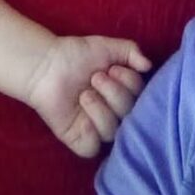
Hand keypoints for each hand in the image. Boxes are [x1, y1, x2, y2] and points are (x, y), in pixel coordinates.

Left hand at [26, 34, 151, 157]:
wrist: (47, 64)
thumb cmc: (77, 55)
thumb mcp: (109, 47)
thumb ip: (132, 51)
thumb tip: (148, 66)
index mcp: (124, 93)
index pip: (141, 97)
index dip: (130, 83)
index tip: (112, 68)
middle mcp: (114, 113)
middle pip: (129, 114)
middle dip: (114, 93)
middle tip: (95, 78)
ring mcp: (96, 128)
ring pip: (112, 131)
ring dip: (100, 109)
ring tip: (84, 94)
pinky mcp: (78, 139)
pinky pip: (92, 147)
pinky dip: (90, 133)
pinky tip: (82, 118)